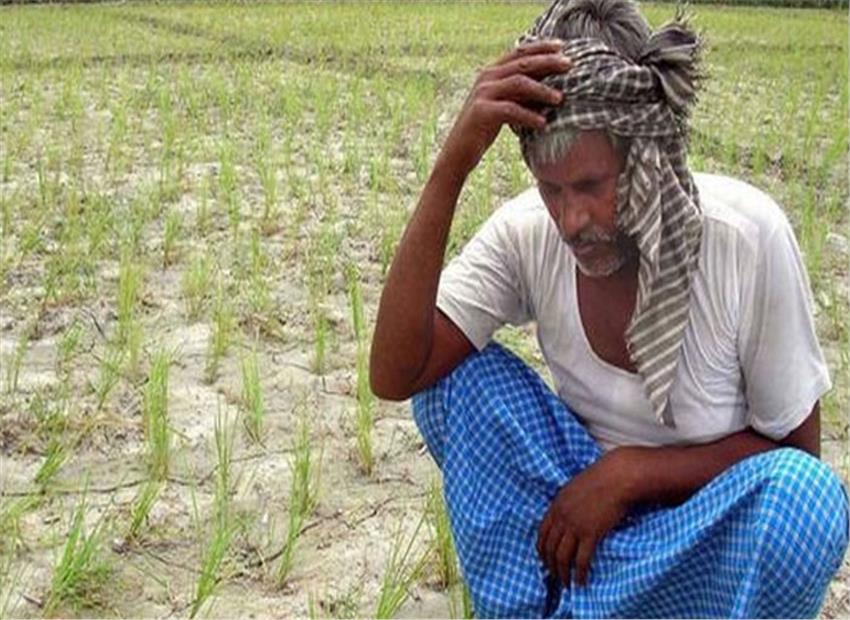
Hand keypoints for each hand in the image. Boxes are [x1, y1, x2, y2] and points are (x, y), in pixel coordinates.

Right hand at [439, 40, 570, 178]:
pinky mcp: (481, 112)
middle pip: (522, 63)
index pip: (519, 52)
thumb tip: (555, 92)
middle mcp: (486, 78)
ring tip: (560, 98)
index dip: (542, 47)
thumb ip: (523, 96)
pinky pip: (510, 110)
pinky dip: (529, 116)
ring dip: (542, 90)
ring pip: (518, 83)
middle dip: (548, 62)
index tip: (563, 47)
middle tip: (569, 65)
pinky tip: (543, 123)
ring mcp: (483, 94)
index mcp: (491, 72)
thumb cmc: (484, 129)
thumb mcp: (506, 107)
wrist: (458, 152)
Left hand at [537, 449, 634, 587]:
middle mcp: (562, 518)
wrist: (617, 477)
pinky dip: (580, 574)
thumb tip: (567, 516)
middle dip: (551, 565)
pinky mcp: (591, 534)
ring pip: (562, 557)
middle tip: (555, 577)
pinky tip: (582, 582)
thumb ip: (567, 503)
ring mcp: (575, 526)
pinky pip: (581, 560)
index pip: (542, 533)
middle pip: (550, 548)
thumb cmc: (601, 479)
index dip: (542, 550)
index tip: (544, 560)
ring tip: (566, 584)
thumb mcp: (575, 488)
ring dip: (563, 574)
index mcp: (556, 505)